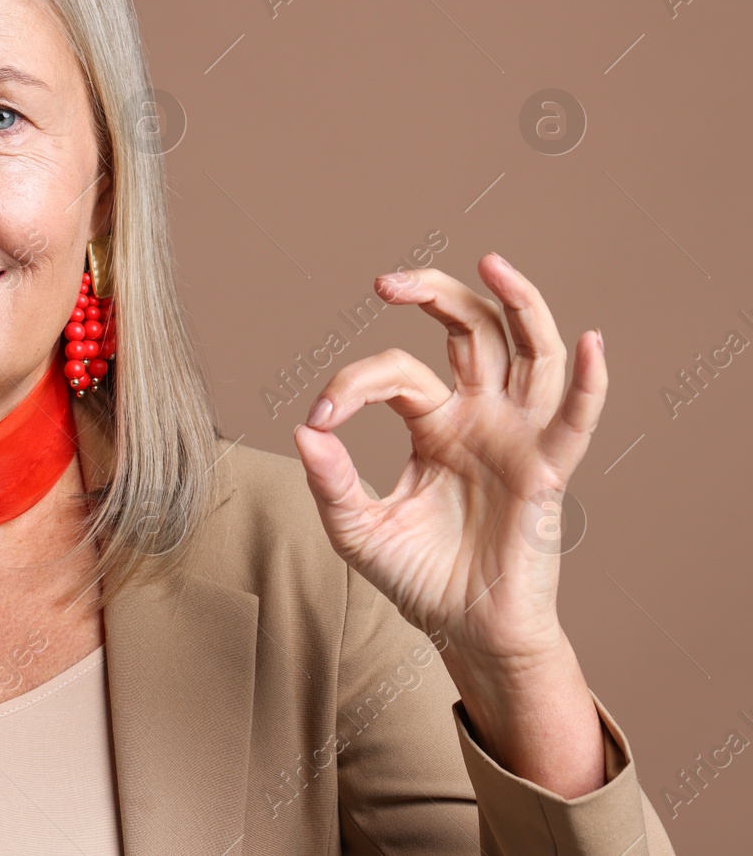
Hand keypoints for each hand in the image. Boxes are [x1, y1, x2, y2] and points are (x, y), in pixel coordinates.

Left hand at [292, 252, 607, 794]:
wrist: (464, 632)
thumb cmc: (417, 577)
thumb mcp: (358, 528)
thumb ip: (330, 481)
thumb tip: (303, 429)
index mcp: (433, 423)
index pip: (396, 373)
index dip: (352, 385)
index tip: (319, 420)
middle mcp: (479, 417)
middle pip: (471, 330)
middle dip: (434, 293)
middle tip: (387, 282)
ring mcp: (517, 437)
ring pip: (530, 353)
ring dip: (518, 303)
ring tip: (491, 262)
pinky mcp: (547, 471)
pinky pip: (576, 418)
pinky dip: (589, 379)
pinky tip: (590, 342)